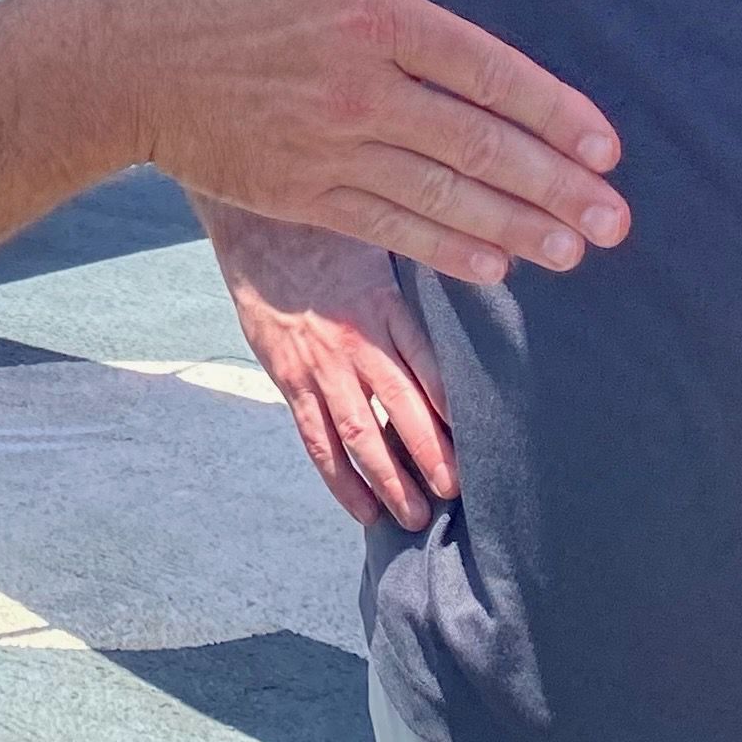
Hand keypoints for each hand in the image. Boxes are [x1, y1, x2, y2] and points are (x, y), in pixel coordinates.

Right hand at [95, 0, 627, 288]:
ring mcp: (329, 150)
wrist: (108, 63)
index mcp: (366, 15)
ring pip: (443, 198)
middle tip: (617, 218)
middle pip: (478, 146)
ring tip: (576, 250)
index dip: (552, 111)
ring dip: (517, 228)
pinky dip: (448, 249)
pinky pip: (390, 226)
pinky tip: (496, 264)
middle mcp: (358, 91)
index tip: (606, 144)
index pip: (484, 69)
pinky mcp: (300, 192)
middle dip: (556, 185)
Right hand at [209, 202, 456, 529]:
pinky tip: (362, 509)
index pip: (430, 365)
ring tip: (415, 517)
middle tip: (457, 493)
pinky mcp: (290, 379)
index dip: (455, 407)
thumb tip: (478, 277)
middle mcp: (356, 340)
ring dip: (389, 480)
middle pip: (401, 408)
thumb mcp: (381, 241)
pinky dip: (340, 479)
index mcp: (385, 305)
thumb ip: (422, 271)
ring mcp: (320, 365)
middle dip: (431, 455)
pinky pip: (316, 439)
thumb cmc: (327, 230)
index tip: (484, 440)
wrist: (257, 223)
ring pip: (359, 434)